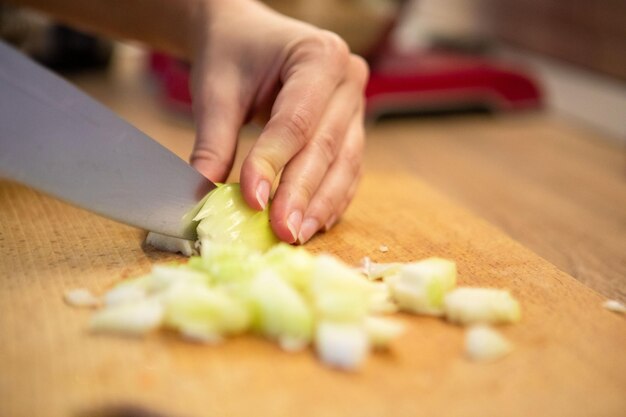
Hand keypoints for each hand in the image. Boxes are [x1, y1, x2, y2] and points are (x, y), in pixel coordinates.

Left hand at [189, 0, 367, 243]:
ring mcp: (356, 106)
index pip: (296, 121)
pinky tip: (312, 223)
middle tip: (281, 231)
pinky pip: (347, 171)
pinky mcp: (353, 130)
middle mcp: (348, 79)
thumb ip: (213, 143)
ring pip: (345, 165)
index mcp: (318, 55)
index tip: (252, 201)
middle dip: (301, 194)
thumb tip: (201, 197)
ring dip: (321, 205)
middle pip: (325, 147)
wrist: (246, 36)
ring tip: (297, 235)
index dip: (274, 164)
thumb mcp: (216, 91)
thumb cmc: (232, 55)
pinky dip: (330, 200)